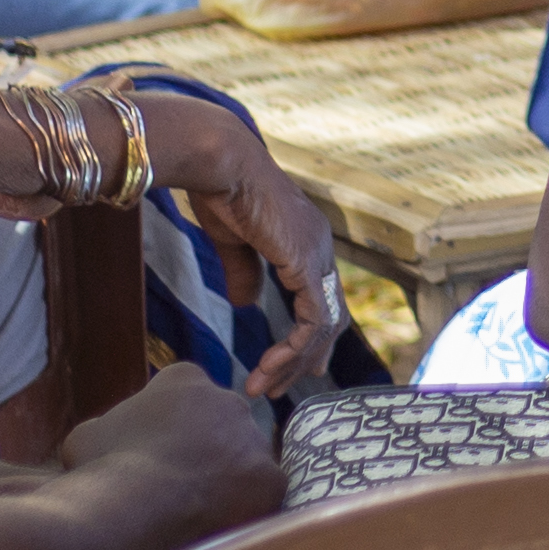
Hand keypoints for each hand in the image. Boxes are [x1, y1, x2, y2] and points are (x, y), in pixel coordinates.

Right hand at [55, 359, 283, 519]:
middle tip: (178, 485)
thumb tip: (106, 435)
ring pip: (244, 460)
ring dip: (226, 480)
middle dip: (204, 450)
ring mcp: (254, 438)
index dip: (168, 427)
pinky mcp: (271, 478)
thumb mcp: (86, 435)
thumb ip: (107, 426)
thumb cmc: (104, 467)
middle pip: (220, 425)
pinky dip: (244, 511)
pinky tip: (218, 527)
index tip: (154, 454)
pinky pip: (262, 496)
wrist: (134, 505)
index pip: (184, 395)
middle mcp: (228, 399)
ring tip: (197, 511)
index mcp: (184, 379)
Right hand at [126, 84, 344, 395]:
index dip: (308, 333)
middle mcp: (320, 248)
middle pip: (329, 316)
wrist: (219, 162)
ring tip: (265, 387)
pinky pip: (312, 321)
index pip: (319, 295)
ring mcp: (318, 255)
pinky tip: (268, 366)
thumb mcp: (233, 241)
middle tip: (285, 386)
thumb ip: (245, 272)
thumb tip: (246, 304)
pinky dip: (292, 350)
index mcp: (305, 239)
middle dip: (308, 356)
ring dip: (293, 361)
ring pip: (322, 326)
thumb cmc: (220, 190)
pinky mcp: (307, 264)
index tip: (289, 363)